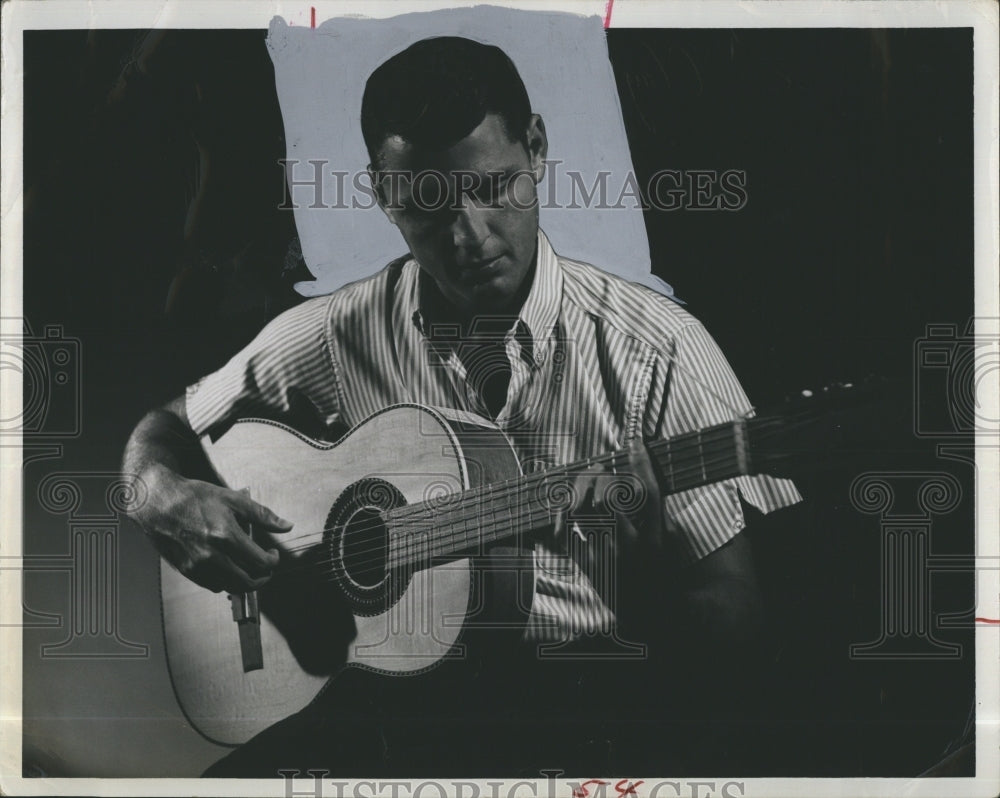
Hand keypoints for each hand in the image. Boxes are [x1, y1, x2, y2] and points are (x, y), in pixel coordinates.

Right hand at [129, 464, 293, 592]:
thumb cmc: (194, 497)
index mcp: (226, 536)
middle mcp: (211, 555)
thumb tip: (286, 526)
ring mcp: (197, 566)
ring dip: (244, 581)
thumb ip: (262, 515)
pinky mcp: (186, 570)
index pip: (261, 562)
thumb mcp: (233, 499)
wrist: (157, 502)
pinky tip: (228, 566)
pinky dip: (225, 580)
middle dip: (263, 577)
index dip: (273, 561)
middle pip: (248, 582)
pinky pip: (212, 585)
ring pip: (230, 587)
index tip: (272, 554)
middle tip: (265, 566)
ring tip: (248, 566)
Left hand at [546, 441, 663, 604]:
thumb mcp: (666, 542)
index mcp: (655, 539)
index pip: (648, 492)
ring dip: (579, 491)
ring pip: (582, 511)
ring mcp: (605, 557)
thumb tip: (640, 473)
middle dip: (599, 477)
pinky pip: (565, 534)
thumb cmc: (658, 575)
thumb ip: (655, 512)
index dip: (642, 463)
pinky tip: (565, 509)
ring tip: (582, 486)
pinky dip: (561, 516)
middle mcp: (631, 547)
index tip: (635, 443)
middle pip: (608, 497)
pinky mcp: (586, 566)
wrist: (647, 617)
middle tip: (599, 469)